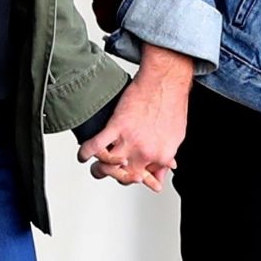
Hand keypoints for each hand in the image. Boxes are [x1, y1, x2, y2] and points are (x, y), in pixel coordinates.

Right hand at [78, 46, 192, 191]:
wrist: (166, 81)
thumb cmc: (172, 104)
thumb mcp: (177, 137)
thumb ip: (168, 156)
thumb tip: (167, 167)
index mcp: (160, 157)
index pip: (145, 179)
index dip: (138, 179)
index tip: (135, 177)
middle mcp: (144, 152)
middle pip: (123, 177)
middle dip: (116, 176)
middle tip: (114, 170)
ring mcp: (130, 140)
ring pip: (106, 167)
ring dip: (99, 169)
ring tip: (96, 165)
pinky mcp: (117, 126)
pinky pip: (95, 146)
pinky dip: (85, 153)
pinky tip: (83, 155)